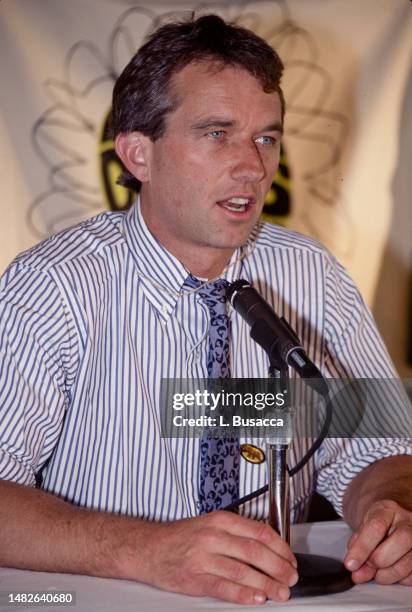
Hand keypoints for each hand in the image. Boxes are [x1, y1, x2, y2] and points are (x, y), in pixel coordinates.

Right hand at [124, 511, 297, 604]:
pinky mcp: (195, 579)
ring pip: (243, 572)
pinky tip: (257, 598)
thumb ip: (236, 533)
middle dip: (278, 568)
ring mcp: (203, 558)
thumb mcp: (210, 524)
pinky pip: (224, 588)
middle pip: (255, 552)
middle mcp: (213, 536)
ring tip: (280, 593)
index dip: (280, 548)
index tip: (290, 559)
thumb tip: (269, 547)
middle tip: (290, 578)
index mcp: (220, 520)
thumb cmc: (181, 537)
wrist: (149, 548)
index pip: (259, 532)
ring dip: (267, 585)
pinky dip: (244, 595)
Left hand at [344, 500, 411, 584]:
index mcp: (388, 509)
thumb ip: (358, 548)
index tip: (351, 564)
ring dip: (388, 575)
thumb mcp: (363, 528)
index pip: (377, 526)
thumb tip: (357, 572)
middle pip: (401, 540)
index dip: (362, 548)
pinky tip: (390, 573)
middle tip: (368, 566)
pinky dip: (399, 579)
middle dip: (380, 559)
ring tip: (377, 574)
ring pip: (409, 561)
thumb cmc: (377, 524)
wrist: (393, 519)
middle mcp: (408, 520)